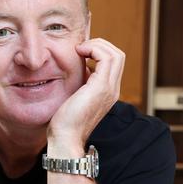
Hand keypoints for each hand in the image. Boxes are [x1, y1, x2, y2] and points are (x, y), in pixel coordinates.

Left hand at [48, 38, 124, 154]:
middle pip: (118, 55)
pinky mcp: (101, 87)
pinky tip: (79, 53)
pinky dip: (93, 49)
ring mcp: (110, 88)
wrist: (65, 138)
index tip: (80, 53)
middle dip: (99, 45)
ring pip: (115, 54)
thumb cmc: (64, 122)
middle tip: (80, 48)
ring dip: (96, 45)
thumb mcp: (75, 96)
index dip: (98, 51)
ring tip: (80, 50)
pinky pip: (106, 58)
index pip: (113, 63)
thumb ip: (81, 83)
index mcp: (107, 91)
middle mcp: (113, 89)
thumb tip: (81, 68)